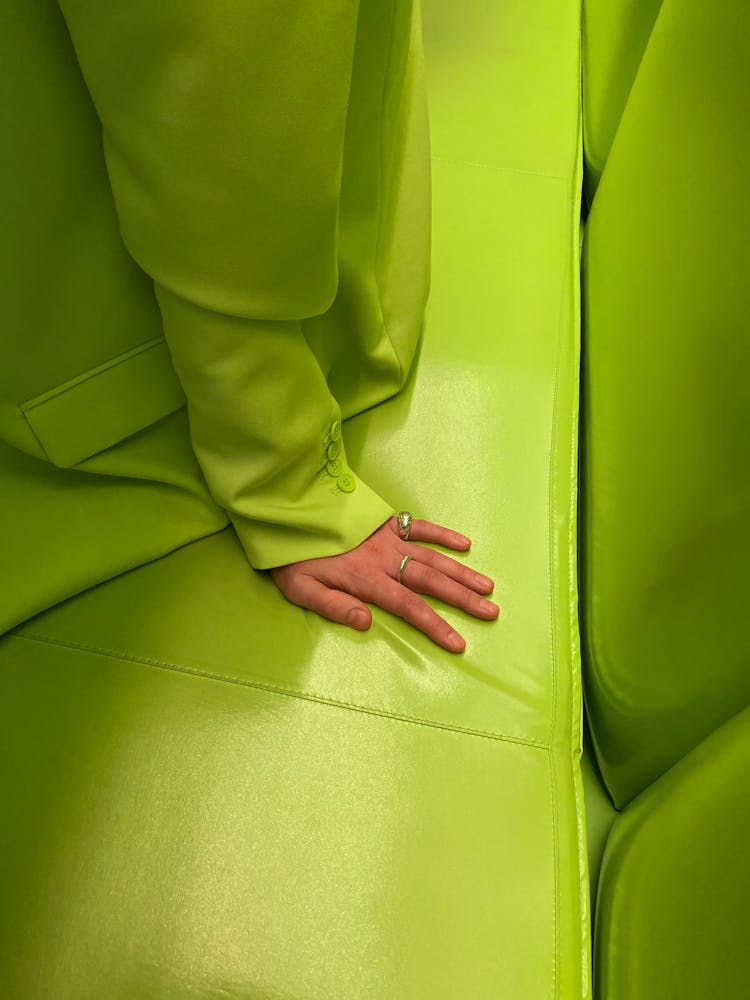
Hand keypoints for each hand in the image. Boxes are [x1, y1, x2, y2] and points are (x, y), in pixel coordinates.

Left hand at [270, 516, 498, 652]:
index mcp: (365, 579)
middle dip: (462, 598)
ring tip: (487, 586)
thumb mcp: (300, 589)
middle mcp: (383, 558)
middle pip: (430, 581)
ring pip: (431, 556)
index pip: (408, 606)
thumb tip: (366, 623)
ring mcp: (387, 537)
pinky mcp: (384, 521)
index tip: (459, 642)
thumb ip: (333, 606)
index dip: (435, 625)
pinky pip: (419, 526)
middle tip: (491, 611)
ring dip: (460, 571)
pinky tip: (464, 544)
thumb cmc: (292, 557)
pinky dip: (442, 534)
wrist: (286, 511)